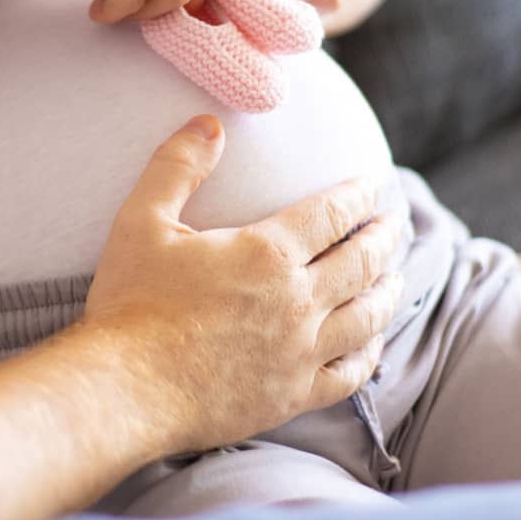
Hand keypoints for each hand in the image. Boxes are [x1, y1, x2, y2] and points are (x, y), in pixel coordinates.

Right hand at [83, 116, 403, 453]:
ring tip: (396, 278)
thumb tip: (210, 123)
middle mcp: (297, 301)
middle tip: (396, 224)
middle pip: (360, 262)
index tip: (373, 186)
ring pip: (365, 318)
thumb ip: (177, 166)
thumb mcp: (141, 221)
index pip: (331, 214)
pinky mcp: (292, 396)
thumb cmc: (129, 303)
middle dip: (382, 238)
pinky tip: (371, 344)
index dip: (357, 196)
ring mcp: (300, 353)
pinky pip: (348, 376)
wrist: (124, 390)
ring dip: (387, 292)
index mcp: (267, 253)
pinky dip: (369, 355)